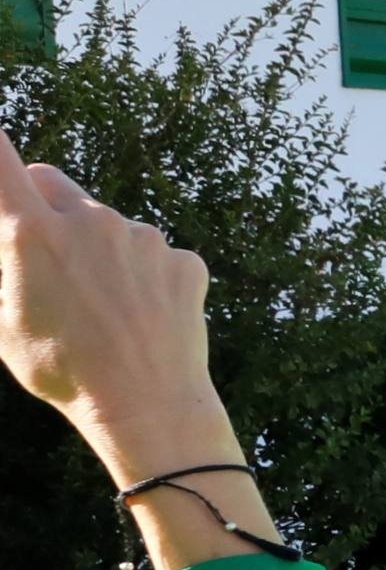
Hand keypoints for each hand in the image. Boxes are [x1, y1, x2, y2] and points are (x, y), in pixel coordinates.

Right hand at [0, 118, 243, 483]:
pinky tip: (141, 316)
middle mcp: (90, 222)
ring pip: (106, 225)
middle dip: (39, 201)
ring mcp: (142, 237)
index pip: (0, 165)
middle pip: (51, 182)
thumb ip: (6, 268)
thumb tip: (17, 246)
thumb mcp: (4, 321)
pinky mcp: (183, 259)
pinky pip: (153, 256)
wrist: (147, 405)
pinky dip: (143, 276)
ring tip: (99, 306)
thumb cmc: (61, 371)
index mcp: (32, 235)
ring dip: (96, 247)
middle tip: (39, 240)